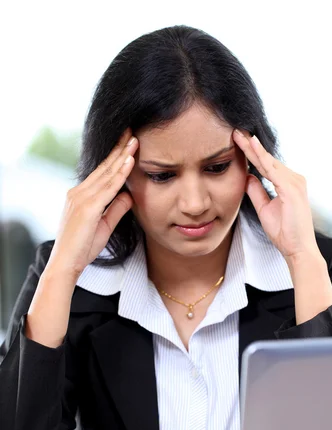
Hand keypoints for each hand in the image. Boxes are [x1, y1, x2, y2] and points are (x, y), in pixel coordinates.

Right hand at [47, 130, 138, 278]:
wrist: (66, 264)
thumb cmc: (82, 248)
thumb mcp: (105, 226)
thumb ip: (116, 209)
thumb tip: (130, 195)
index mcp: (81, 196)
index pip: (102, 172)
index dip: (115, 157)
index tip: (127, 143)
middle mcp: (79, 193)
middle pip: (103, 167)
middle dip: (119, 149)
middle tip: (132, 132)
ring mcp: (82, 198)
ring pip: (106, 173)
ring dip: (122, 156)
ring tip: (135, 140)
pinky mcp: (87, 207)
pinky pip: (108, 187)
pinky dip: (120, 174)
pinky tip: (129, 162)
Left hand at [233, 129, 319, 262]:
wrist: (297, 249)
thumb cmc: (284, 232)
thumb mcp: (265, 209)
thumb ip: (257, 192)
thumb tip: (247, 177)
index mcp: (288, 183)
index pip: (266, 165)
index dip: (251, 153)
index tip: (237, 141)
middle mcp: (294, 179)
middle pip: (268, 159)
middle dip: (251, 145)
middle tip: (235, 131)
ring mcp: (295, 182)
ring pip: (269, 161)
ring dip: (253, 147)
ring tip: (238, 135)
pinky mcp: (292, 189)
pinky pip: (273, 170)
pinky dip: (261, 158)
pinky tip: (251, 147)